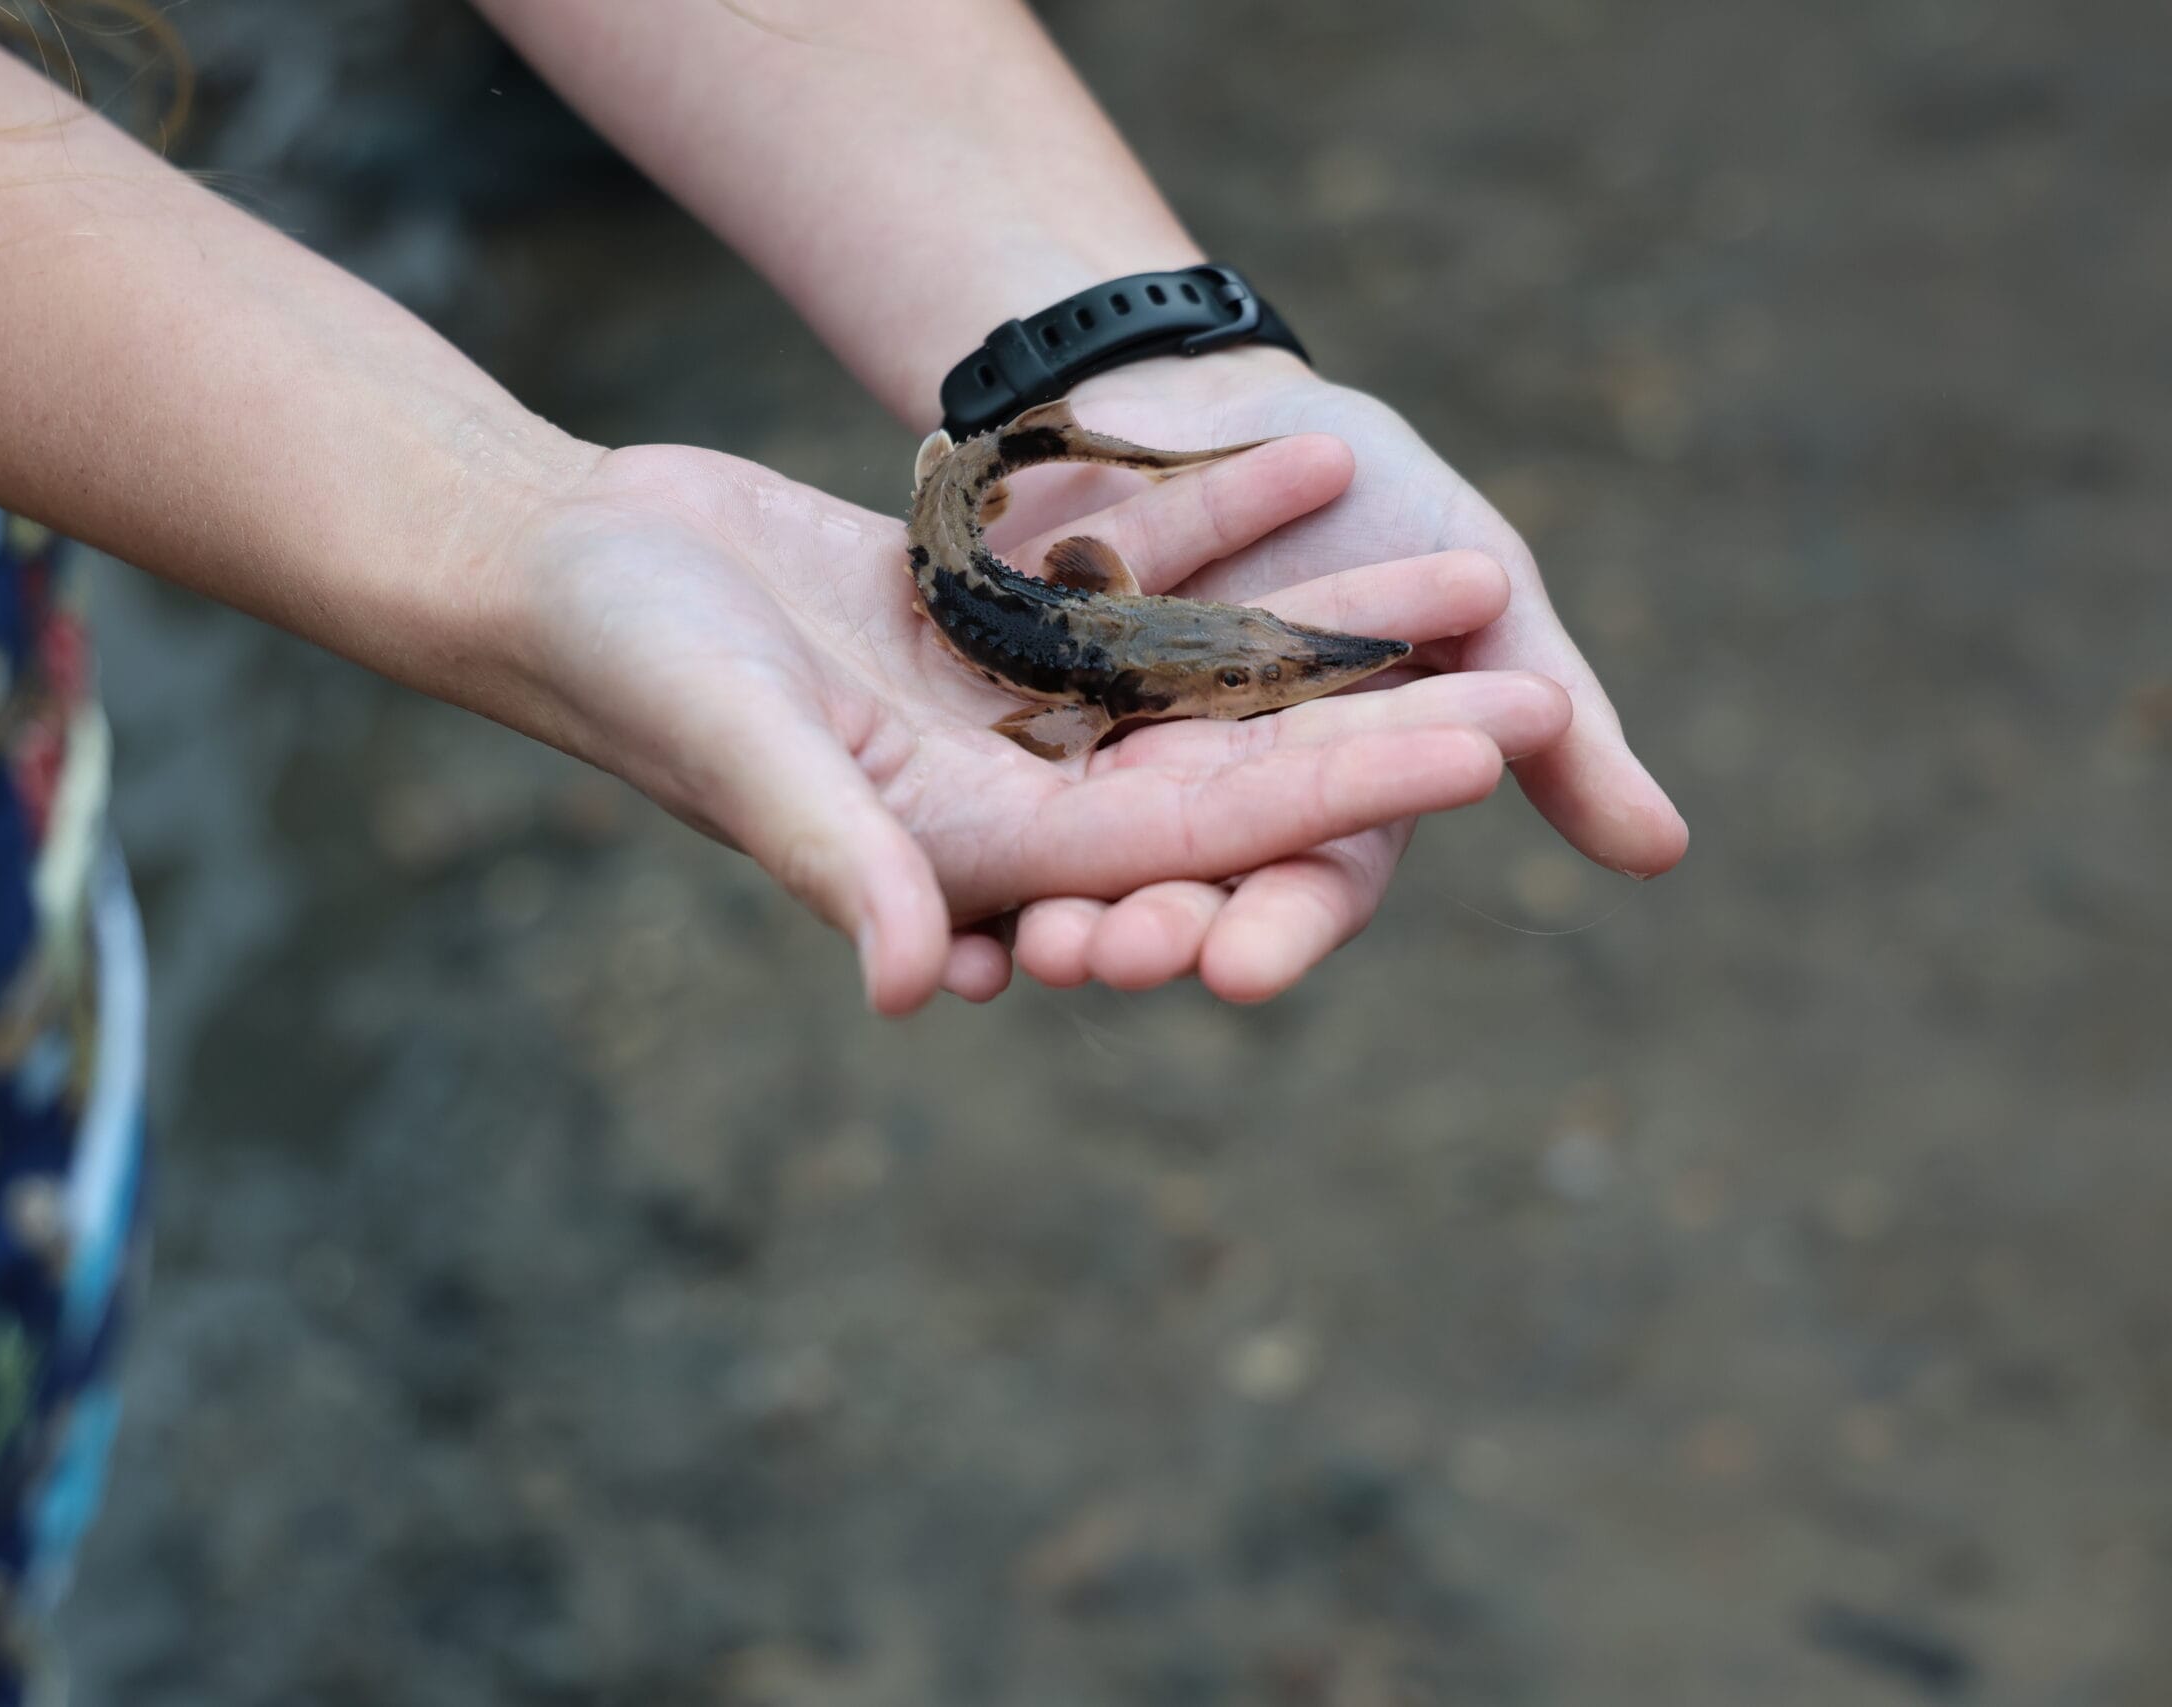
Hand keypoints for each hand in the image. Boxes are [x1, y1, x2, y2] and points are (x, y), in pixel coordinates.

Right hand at [482, 438, 1570, 1013]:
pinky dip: (1210, 524)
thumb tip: (921, 991)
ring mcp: (998, 708)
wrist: (552, 562)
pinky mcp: (977, 622)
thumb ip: (838, 860)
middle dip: (1383, 719)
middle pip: (1233, 758)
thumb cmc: (623, 662)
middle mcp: (1006, 791)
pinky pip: (1120, 572)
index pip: (1204, 829)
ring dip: (1324, 616)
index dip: (1355, 786)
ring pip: (1199, 665)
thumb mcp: (739, 746)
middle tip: (1541, 677)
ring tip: (1469, 562)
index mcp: (976, 850)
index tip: (1496, 749)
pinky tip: (1308, 458)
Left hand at [978, 346, 1688, 998]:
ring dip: (1030, 906)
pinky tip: (892, 856)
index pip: (1306, 887)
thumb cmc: (1380, 498)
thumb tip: (1666, 856)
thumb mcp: (1478, 588)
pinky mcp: (1005, 719)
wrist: (1219, 395)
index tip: (1241, 968)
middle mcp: (1199, 809)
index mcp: (1314, 801)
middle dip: (1140, 928)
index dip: (1277, 928)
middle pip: (1172, 889)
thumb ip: (1552, 721)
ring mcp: (1095, 771)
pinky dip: (935, 819)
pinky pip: (963, 782)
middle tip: (1099, 958)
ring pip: (1061, 857)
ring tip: (1003, 940)